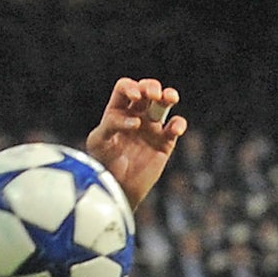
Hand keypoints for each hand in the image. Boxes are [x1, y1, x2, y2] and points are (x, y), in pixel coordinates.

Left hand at [85, 78, 186, 209]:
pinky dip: (179, 124)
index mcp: (117, 111)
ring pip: (164, 102)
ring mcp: (151, 127)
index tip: (134, 97)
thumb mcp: (98, 142)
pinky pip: (176, 127)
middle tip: (152, 95)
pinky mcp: (164, 142)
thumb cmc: (102, 165)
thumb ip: (110, 125)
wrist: (116, 190)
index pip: (125, 88)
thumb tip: (136, 122)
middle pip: (147, 89)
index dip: (131, 87)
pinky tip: (174, 129)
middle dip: (151, 86)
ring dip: (169, 94)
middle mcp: (135, 115)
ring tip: (169, 98)